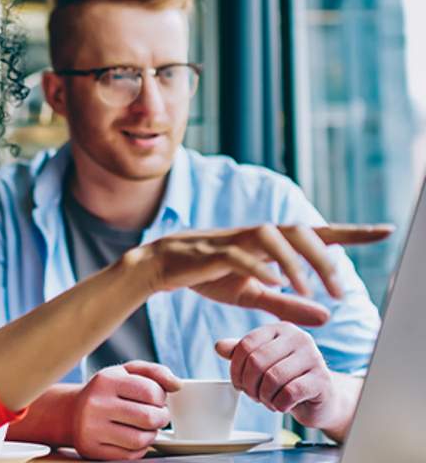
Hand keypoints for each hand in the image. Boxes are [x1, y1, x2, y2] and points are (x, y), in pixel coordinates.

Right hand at [70, 361, 181, 459]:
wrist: (72, 411)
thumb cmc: (106, 390)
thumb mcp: (127, 372)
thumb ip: (154, 372)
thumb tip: (177, 384)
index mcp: (107, 380)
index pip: (150, 391)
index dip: (162, 397)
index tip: (158, 398)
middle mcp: (97, 404)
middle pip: (148, 418)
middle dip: (162, 418)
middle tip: (159, 415)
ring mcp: (92, 428)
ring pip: (140, 440)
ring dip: (152, 434)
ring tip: (147, 427)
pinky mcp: (92, 449)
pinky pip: (129, 455)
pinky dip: (139, 448)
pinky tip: (134, 437)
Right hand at [143, 223, 391, 325]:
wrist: (162, 266)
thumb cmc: (207, 276)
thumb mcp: (252, 295)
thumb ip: (287, 304)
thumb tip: (327, 317)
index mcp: (269, 244)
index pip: (315, 233)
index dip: (350, 232)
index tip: (384, 231)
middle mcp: (255, 236)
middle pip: (298, 230)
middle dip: (325, 256)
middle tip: (340, 290)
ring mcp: (233, 240)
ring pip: (271, 235)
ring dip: (294, 261)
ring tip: (308, 289)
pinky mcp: (211, 252)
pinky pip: (239, 254)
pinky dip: (259, 266)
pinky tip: (274, 281)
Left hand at [215, 322, 358, 440]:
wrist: (323, 399)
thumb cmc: (289, 378)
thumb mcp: (263, 362)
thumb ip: (241, 352)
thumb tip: (219, 346)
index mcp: (280, 328)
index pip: (246, 344)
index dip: (236, 368)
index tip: (237, 383)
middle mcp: (298, 337)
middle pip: (257, 361)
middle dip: (249, 384)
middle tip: (253, 395)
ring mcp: (313, 357)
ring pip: (272, 378)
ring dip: (264, 396)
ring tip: (267, 401)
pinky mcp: (322, 380)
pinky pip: (289, 393)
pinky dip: (279, 404)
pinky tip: (281, 405)